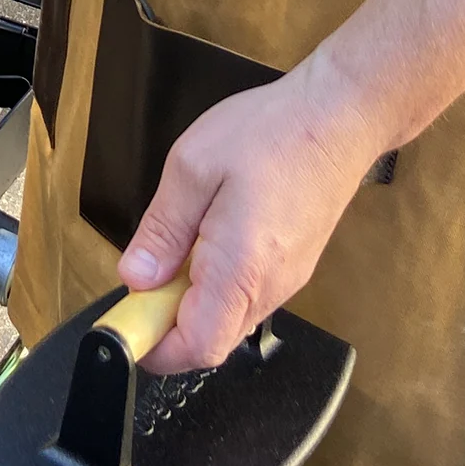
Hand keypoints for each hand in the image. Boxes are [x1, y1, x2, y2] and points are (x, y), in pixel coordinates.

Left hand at [116, 59, 379, 371]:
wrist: (338, 117)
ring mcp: (287, 281)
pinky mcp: (294, 266)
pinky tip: (207, 237)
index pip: (197, 348)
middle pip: (212, 340)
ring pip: (229, 319)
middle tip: (146, 274)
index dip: (155, 345)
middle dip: (168, 321)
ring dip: (192, 301)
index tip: (126, 319)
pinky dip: (216, 284)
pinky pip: (246, 296)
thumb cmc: (268, 133)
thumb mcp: (193, 167)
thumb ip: (162, 229)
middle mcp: (269, 289)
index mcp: (240, 271)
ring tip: (177, 245)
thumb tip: (135, 278)